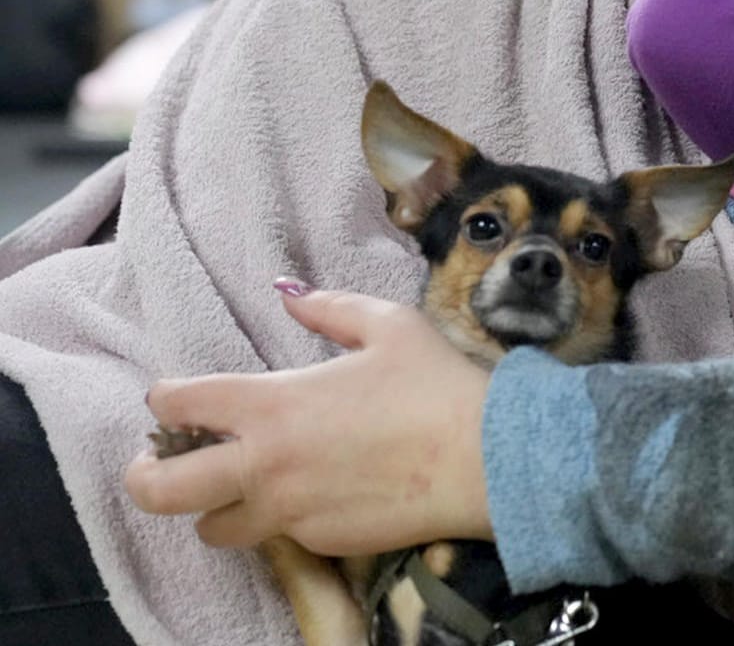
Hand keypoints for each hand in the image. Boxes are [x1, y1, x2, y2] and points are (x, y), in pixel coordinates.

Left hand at [124, 288, 491, 555]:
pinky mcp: (320, 542)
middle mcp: (264, 464)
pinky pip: (278, 537)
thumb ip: (328, 307)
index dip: (165, 398)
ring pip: (211, 529)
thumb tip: (288, 292)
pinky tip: (315, 495)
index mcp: (271, 404)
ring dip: (213, 508)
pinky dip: (281, 519)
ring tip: (238, 489)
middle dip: (146, 475)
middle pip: (159, 490)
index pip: (178, 404)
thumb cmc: (438, 386)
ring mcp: (289, 511)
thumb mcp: (389, 326)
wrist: (488, 459)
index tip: (177, 398)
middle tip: (159, 463)